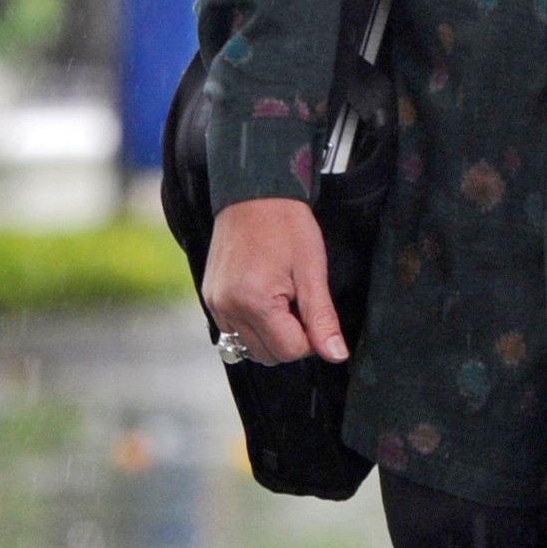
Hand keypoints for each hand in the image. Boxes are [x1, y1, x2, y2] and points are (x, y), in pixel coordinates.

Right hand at [201, 196, 347, 366]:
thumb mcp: (312, 270)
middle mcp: (228, 308)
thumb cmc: (286, 224)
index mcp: (255, 302)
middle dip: (289, 337)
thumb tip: (336, 355)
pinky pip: (233, 331)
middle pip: (268, 355)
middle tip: (297, 300)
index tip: (312, 307)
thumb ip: (322, 319)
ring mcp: (215, 303)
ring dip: (269, 334)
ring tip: (279, 297)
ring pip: (248, 347)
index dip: (310, 336)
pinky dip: (251, 324)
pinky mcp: (210, 297)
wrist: (253, 192)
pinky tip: (262, 297)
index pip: (290, 350)